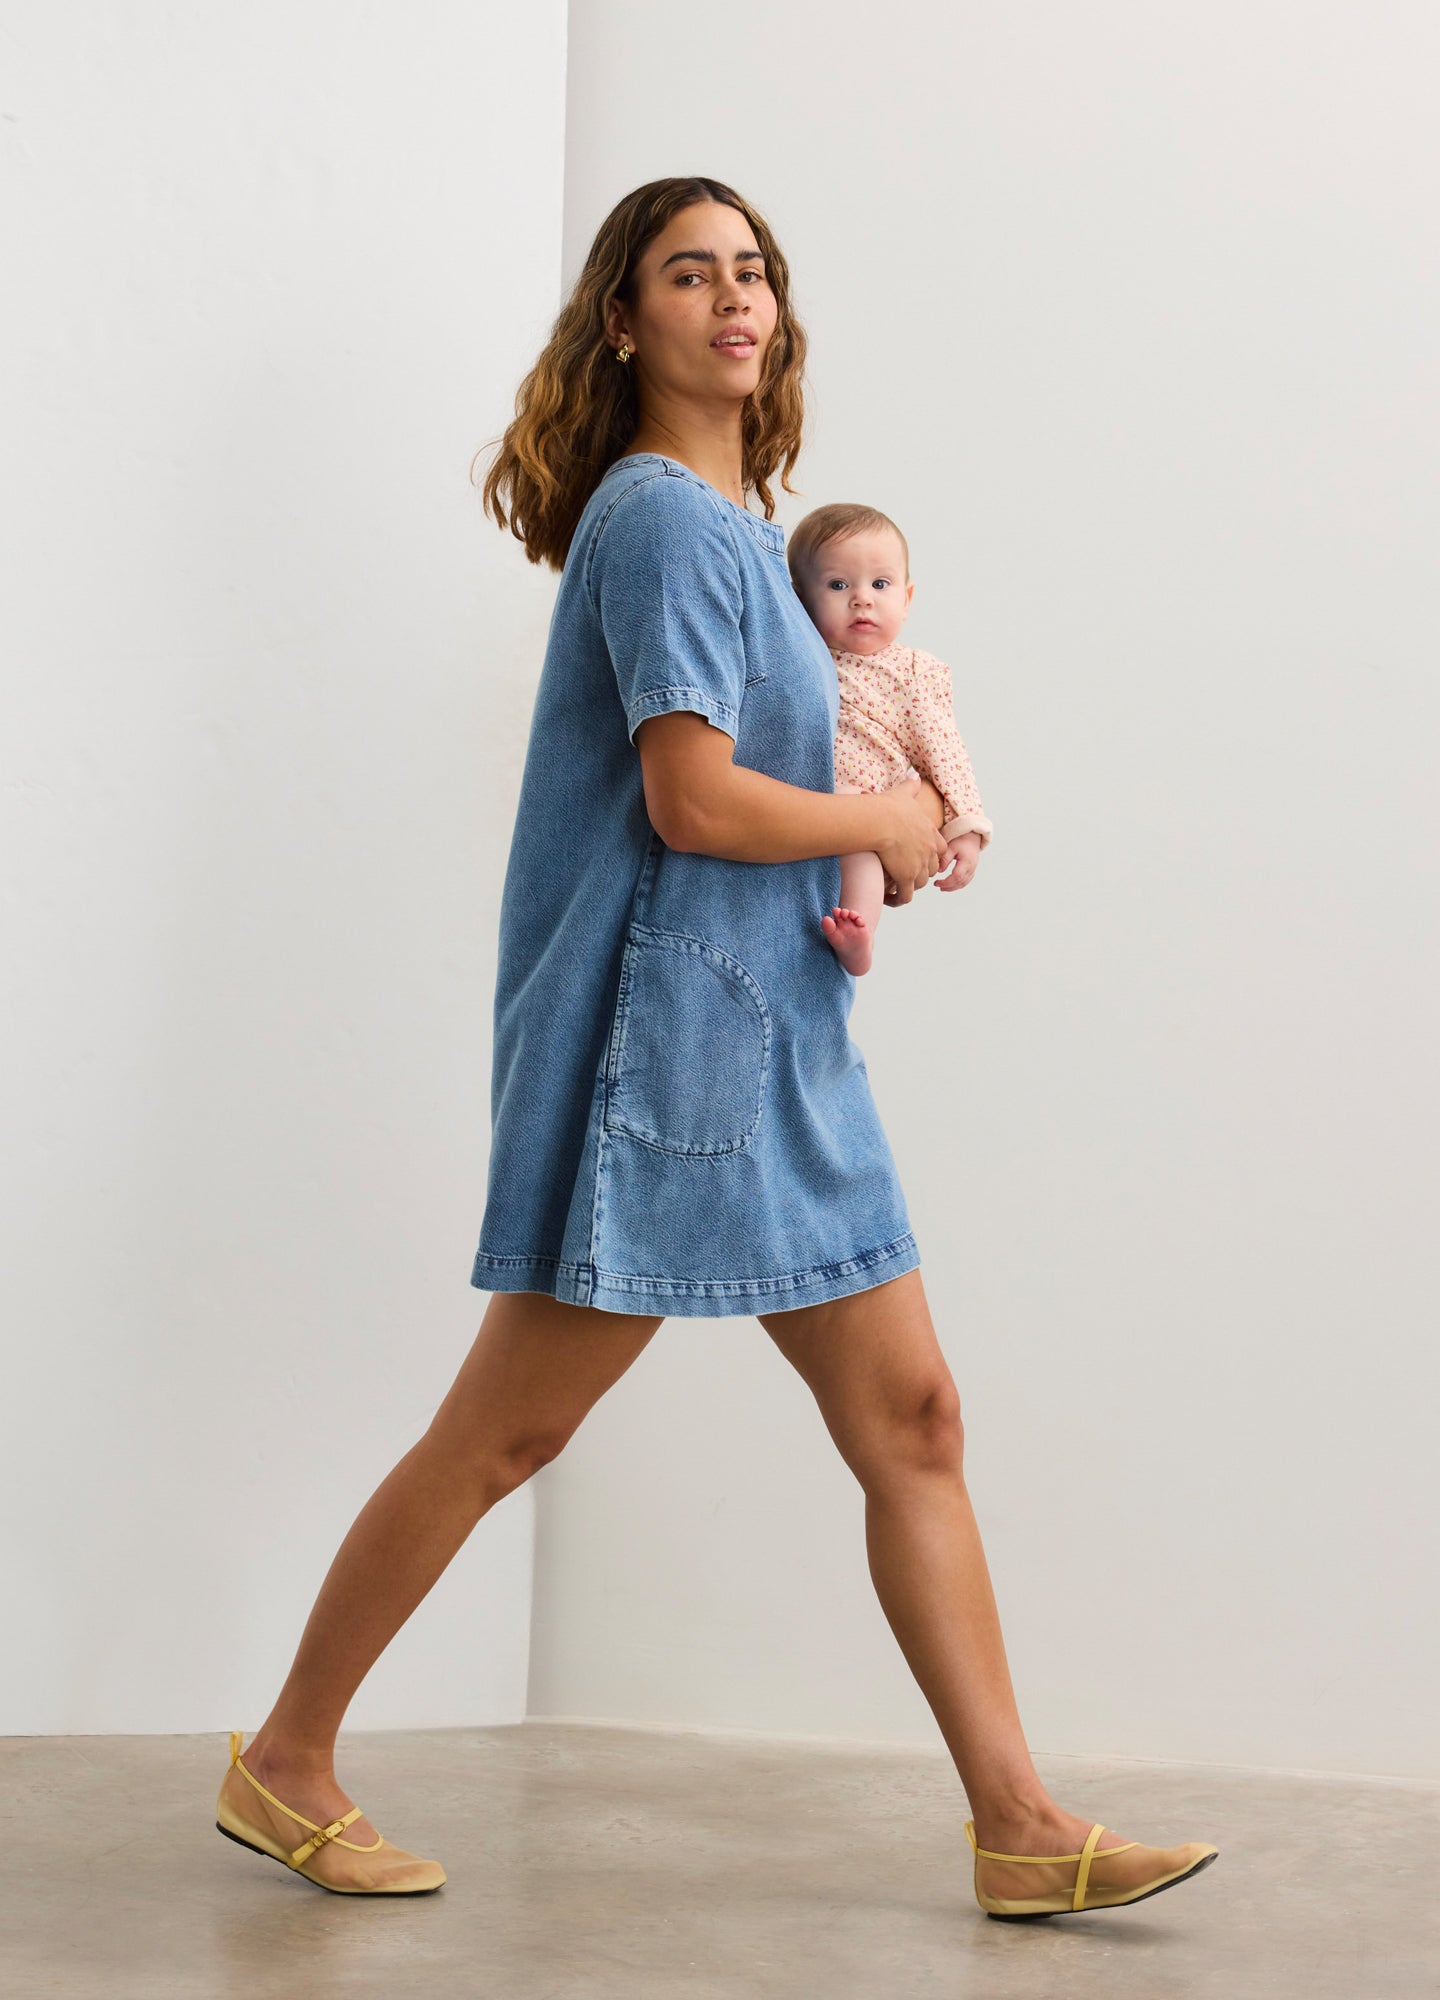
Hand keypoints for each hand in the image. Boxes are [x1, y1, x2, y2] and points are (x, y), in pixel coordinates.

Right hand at [874, 775, 950, 905]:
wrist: (880, 821)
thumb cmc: (889, 806)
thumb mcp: (904, 793)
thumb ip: (911, 786)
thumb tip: (915, 775)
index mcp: (930, 833)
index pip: (938, 848)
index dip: (929, 853)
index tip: (917, 856)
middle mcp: (929, 850)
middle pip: (931, 868)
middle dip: (920, 871)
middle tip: (905, 873)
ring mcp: (919, 865)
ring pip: (920, 883)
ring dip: (910, 886)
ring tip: (896, 887)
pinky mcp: (906, 877)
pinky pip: (906, 895)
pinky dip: (899, 899)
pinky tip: (889, 898)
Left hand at [933, 829, 981, 890]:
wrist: (972, 836)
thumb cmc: (961, 839)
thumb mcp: (951, 847)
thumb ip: (945, 859)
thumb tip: (939, 871)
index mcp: (967, 861)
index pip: (956, 877)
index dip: (946, 882)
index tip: (936, 882)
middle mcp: (972, 867)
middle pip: (960, 882)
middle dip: (948, 886)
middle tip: (937, 885)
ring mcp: (973, 869)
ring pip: (964, 883)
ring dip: (953, 887)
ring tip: (942, 888)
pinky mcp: (972, 870)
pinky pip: (966, 881)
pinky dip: (958, 884)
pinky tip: (950, 885)